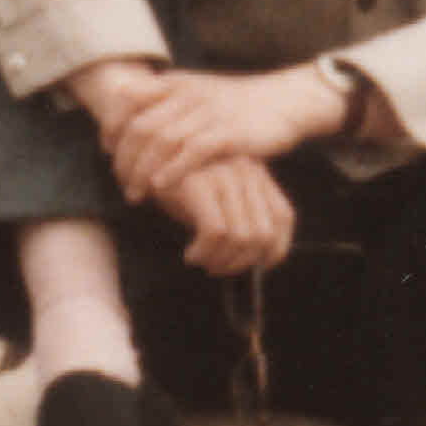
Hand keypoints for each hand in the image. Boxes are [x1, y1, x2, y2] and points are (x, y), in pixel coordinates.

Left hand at [96, 59, 349, 209]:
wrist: (282, 101)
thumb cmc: (232, 105)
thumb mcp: (195, 93)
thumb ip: (164, 104)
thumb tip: (126, 126)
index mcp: (176, 82)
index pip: (128, 98)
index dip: (111, 125)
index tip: (107, 150)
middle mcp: (189, 94)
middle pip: (141, 127)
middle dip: (125, 159)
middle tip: (121, 182)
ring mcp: (210, 113)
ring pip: (163, 141)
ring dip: (143, 171)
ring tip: (136, 193)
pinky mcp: (230, 133)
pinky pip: (193, 152)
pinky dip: (173, 170)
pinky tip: (162, 187)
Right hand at [166, 153, 297, 275]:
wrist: (141, 158)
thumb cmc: (180, 186)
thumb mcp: (216, 199)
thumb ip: (239, 218)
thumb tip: (253, 260)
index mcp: (256, 174)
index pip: (283, 217)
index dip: (275, 250)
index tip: (255, 266)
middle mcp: (245, 172)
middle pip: (263, 234)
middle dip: (242, 262)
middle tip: (217, 268)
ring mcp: (223, 175)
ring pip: (241, 237)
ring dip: (221, 261)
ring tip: (203, 261)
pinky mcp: (199, 183)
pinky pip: (215, 232)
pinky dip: (205, 252)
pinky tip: (191, 255)